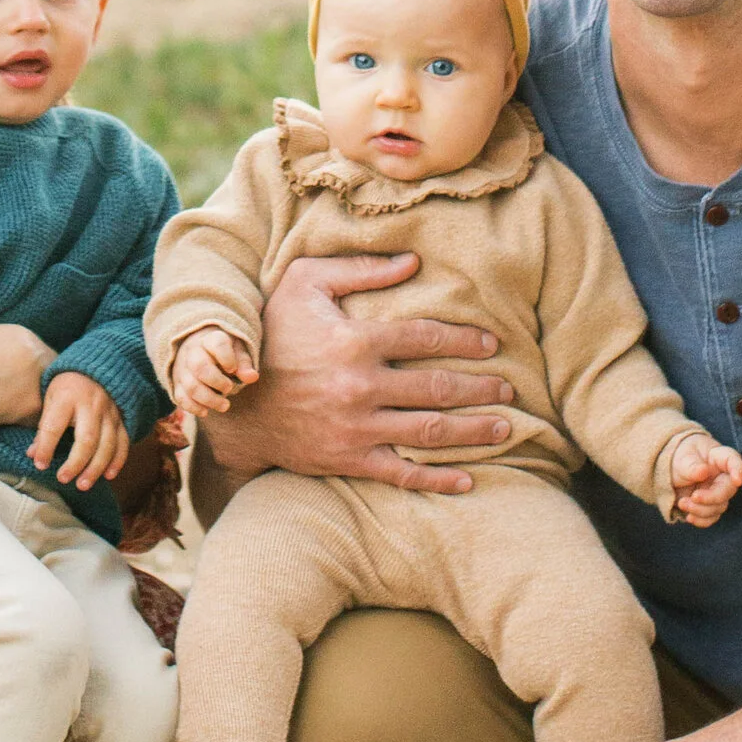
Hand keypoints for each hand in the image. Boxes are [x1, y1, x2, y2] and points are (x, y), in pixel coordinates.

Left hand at [30, 371, 128, 488]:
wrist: (97, 365)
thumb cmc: (67, 385)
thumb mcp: (50, 397)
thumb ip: (44, 425)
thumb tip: (32, 455)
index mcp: (67, 396)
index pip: (54, 426)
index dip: (46, 447)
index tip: (39, 464)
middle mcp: (91, 405)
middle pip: (86, 439)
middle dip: (75, 463)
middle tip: (63, 479)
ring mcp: (109, 412)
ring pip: (107, 444)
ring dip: (95, 468)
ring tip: (82, 485)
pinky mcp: (121, 419)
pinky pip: (123, 442)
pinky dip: (117, 460)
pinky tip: (108, 475)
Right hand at [169, 327, 256, 420]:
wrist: (198, 349)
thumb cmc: (223, 352)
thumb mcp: (236, 352)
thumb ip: (244, 364)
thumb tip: (252, 377)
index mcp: (210, 339)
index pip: (217, 344)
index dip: (227, 358)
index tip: (233, 369)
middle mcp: (192, 352)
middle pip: (200, 367)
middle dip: (217, 382)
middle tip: (230, 388)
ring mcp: (182, 368)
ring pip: (191, 386)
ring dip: (209, 400)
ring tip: (225, 405)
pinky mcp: (176, 383)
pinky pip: (180, 397)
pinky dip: (194, 408)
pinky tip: (206, 411)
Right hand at [199, 253, 515, 497]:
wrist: (234, 402)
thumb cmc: (271, 334)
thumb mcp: (304, 284)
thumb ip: (358, 268)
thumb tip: (412, 261)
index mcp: (354, 340)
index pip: (426, 337)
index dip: (465, 339)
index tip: (491, 343)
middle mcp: (360, 385)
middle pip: (437, 387)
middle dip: (480, 388)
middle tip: (508, 388)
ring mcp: (356, 427)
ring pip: (430, 431)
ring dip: (473, 430)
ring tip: (504, 427)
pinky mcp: (349, 459)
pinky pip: (403, 474)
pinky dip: (438, 479)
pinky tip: (468, 479)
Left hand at [667, 429, 741, 526]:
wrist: (670, 473)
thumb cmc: (680, 458)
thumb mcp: (681, 458)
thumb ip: (691, 466)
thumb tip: (703, 472)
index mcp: (718, 457)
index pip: (733, 460)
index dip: (738, 470)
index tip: (738, 480)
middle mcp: (722, 476)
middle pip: (727, 489)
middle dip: (711, 497)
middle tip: (693, 497)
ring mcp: (717, 492)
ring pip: (719, 506)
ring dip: (700, 510)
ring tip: (682, 503)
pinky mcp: (710, 506)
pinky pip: (712, 517)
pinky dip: (701, 520)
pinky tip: (689, 517)